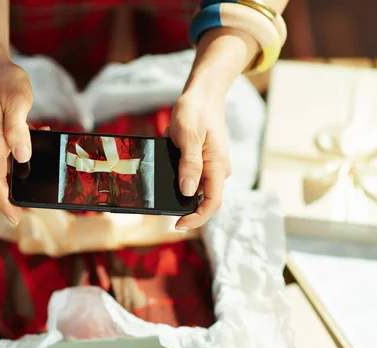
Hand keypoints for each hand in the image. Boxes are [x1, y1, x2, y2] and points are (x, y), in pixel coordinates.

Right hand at [0, 58, 32, 224]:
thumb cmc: (4, 81)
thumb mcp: (17, 102)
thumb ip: (19, 130)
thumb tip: (22, 157)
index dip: (5, 203)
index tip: (16, 219)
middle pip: (3, 177)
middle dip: (21, 189)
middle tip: (43, 193)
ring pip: (9, 164)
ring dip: (28, 163)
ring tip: (46, 147)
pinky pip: (11, 150)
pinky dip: (26, 148)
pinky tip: (41, 132)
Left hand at [168, 86, 231, 229]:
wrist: (203, 93)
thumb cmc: (196, 111)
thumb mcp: (188, 136)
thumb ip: (189, 164)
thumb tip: (187, 191)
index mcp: (218, 166)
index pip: (212, 202)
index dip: (196, 218)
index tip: (177, 224)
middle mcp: (217, 169)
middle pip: (201, 198)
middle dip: (181, 202)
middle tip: (159, 197)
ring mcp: (211, 165)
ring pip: (192, 186)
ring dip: (176, 182)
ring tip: (164, 162)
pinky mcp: (203, 160)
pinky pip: (188, 173)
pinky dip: (175, 169)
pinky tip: (169, 151)